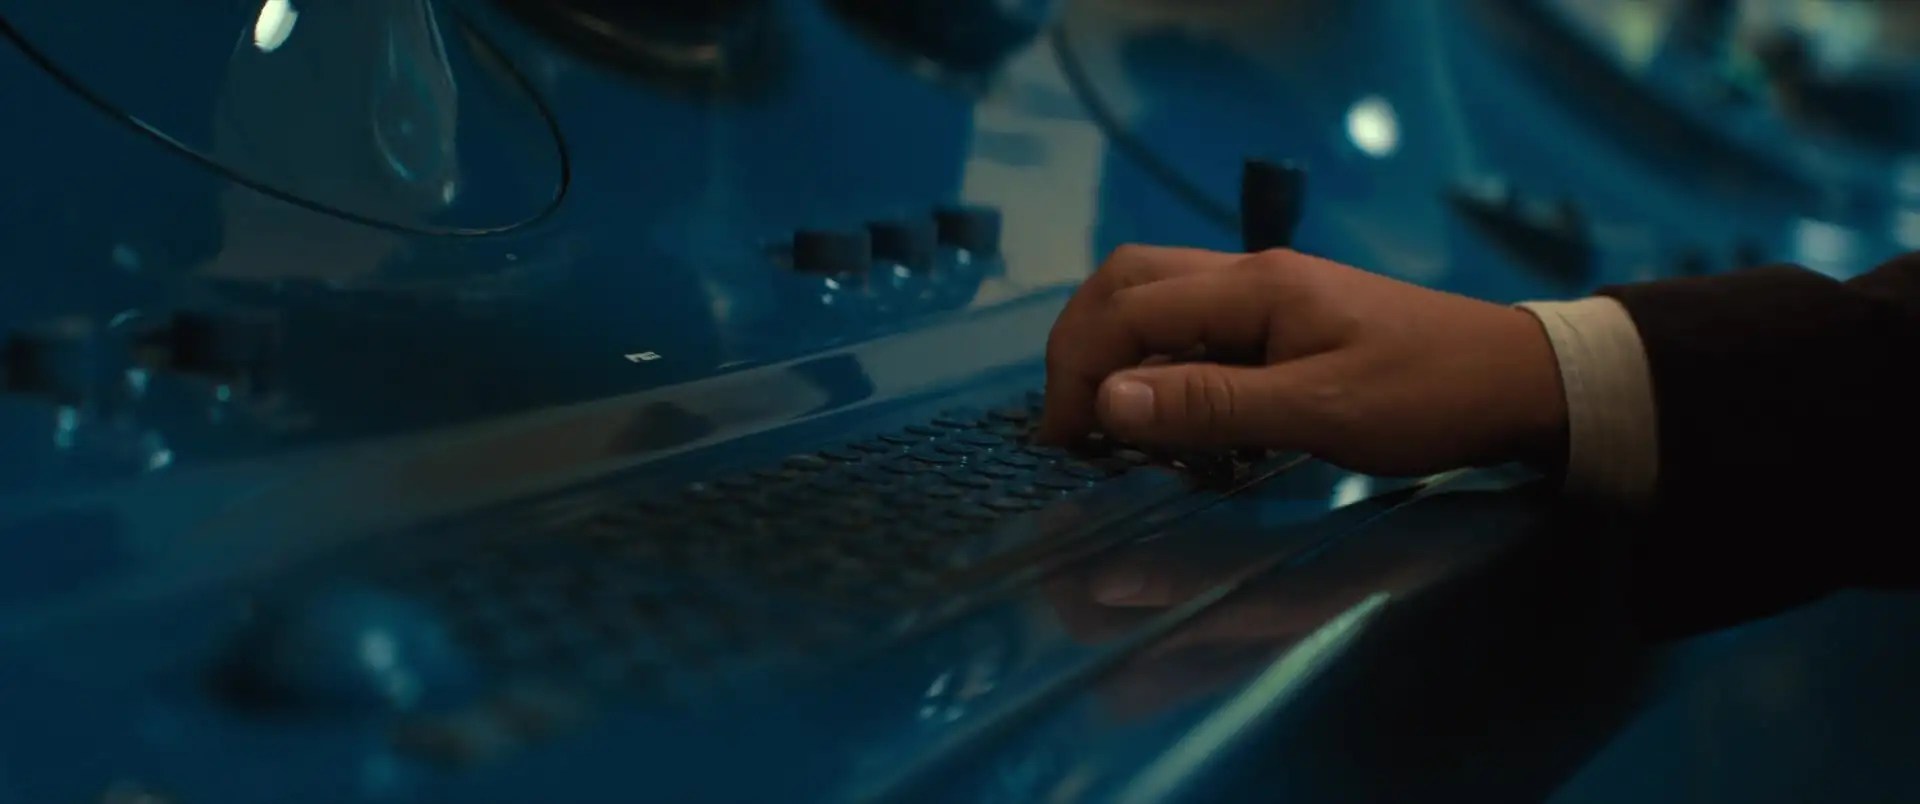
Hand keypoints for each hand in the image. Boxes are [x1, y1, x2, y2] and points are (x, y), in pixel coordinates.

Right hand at [1037, 246, 1567, 475]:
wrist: (1518, 380)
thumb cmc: (1428, 396)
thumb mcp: (1321, 411)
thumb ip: (1211, 404)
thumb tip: (1108, 400)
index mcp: (1254, 287)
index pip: (1128, 307)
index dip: (1079, 368)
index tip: (1063, 439)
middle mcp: (1249, 276)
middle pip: (1128, 282)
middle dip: (1080, 345)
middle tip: (1067, 423)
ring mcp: (1267, 295)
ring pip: (1156, 298)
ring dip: (1114, 349)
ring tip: (1100, 419)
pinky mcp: (1283, 321)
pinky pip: (1193, 326)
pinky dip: (1156, 361)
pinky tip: (1162, 410)